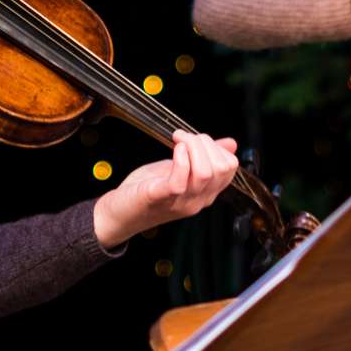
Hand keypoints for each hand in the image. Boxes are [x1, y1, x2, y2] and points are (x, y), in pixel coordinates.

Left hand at [92, 131, 239, 248]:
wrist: (120, 212)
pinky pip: (180, 181)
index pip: (230, 167)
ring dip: (192, 146)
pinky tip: (175, 150)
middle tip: (184, 138)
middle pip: (221, 167)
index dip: (216, 146)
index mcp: (205, 192)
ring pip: (205, 172)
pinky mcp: (161, 197)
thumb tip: (231, 143)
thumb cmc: (148, 189)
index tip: (196, 139)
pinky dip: (180, 159)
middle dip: (205, 143)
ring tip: (177, 141)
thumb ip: (204, 158)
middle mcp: (198, 199)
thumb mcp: (181, 170)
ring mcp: (182, 200)